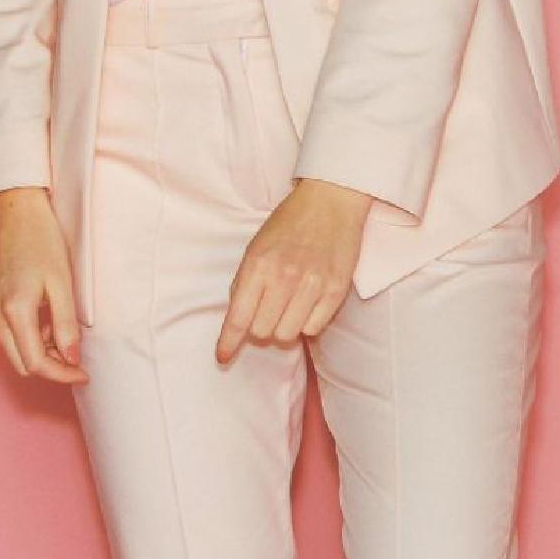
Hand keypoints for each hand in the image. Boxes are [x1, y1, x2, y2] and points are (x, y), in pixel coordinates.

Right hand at [0, 186, 87, 384]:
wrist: (16, 212)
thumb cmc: (42, 240)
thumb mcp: (62, 283)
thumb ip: (66, 325)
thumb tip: (71, 359)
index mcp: (13, 311)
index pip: (35, 363)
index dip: (62, 374)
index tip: (84, 373)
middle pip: (22, 364)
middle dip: (51, 367)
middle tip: (78, 358)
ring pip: (15, 352)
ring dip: (42, 352)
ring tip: (65, 333)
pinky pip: (10, 335)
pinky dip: (32, 338)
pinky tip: (49, 322)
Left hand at [217, 178, 371, 364]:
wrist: (331, 201)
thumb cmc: (289, 224)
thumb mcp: (257, 247)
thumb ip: (246, 282)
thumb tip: (240, 321)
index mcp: (258, 265)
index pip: (238, 317)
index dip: (229, 342)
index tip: (223, 357)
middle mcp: (284, 277)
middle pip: (262, 331)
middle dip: (261, 326)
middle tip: (268, 309)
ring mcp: (312, 284)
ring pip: (287, 334)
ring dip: (284, 326)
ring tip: (289, 306)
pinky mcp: (336, 289)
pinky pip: (313, 328)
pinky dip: (307, 322)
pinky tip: (308, 303)